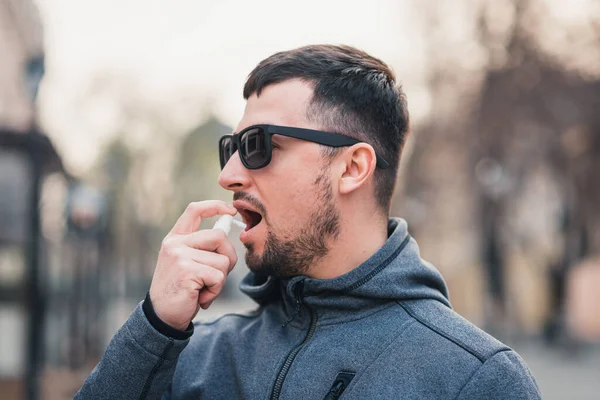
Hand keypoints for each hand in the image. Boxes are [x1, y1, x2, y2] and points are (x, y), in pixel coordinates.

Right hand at [149, 200, 237, 329]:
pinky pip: (218, 277)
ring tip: (202, 289)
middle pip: (219, 236)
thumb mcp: (186, 263)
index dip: (215, 206)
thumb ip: (201, 248)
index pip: (194, 210)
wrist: (162, 316)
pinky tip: (200, 297)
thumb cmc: (180, 290)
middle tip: (217, 277)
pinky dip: (215, 291)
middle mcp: (175, 243)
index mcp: (175, 238)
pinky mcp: (187, 271)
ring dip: (220, 280)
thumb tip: (228, 231)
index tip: (231, 211)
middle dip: (228, 258)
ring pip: (222, 260)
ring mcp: (180, 256)